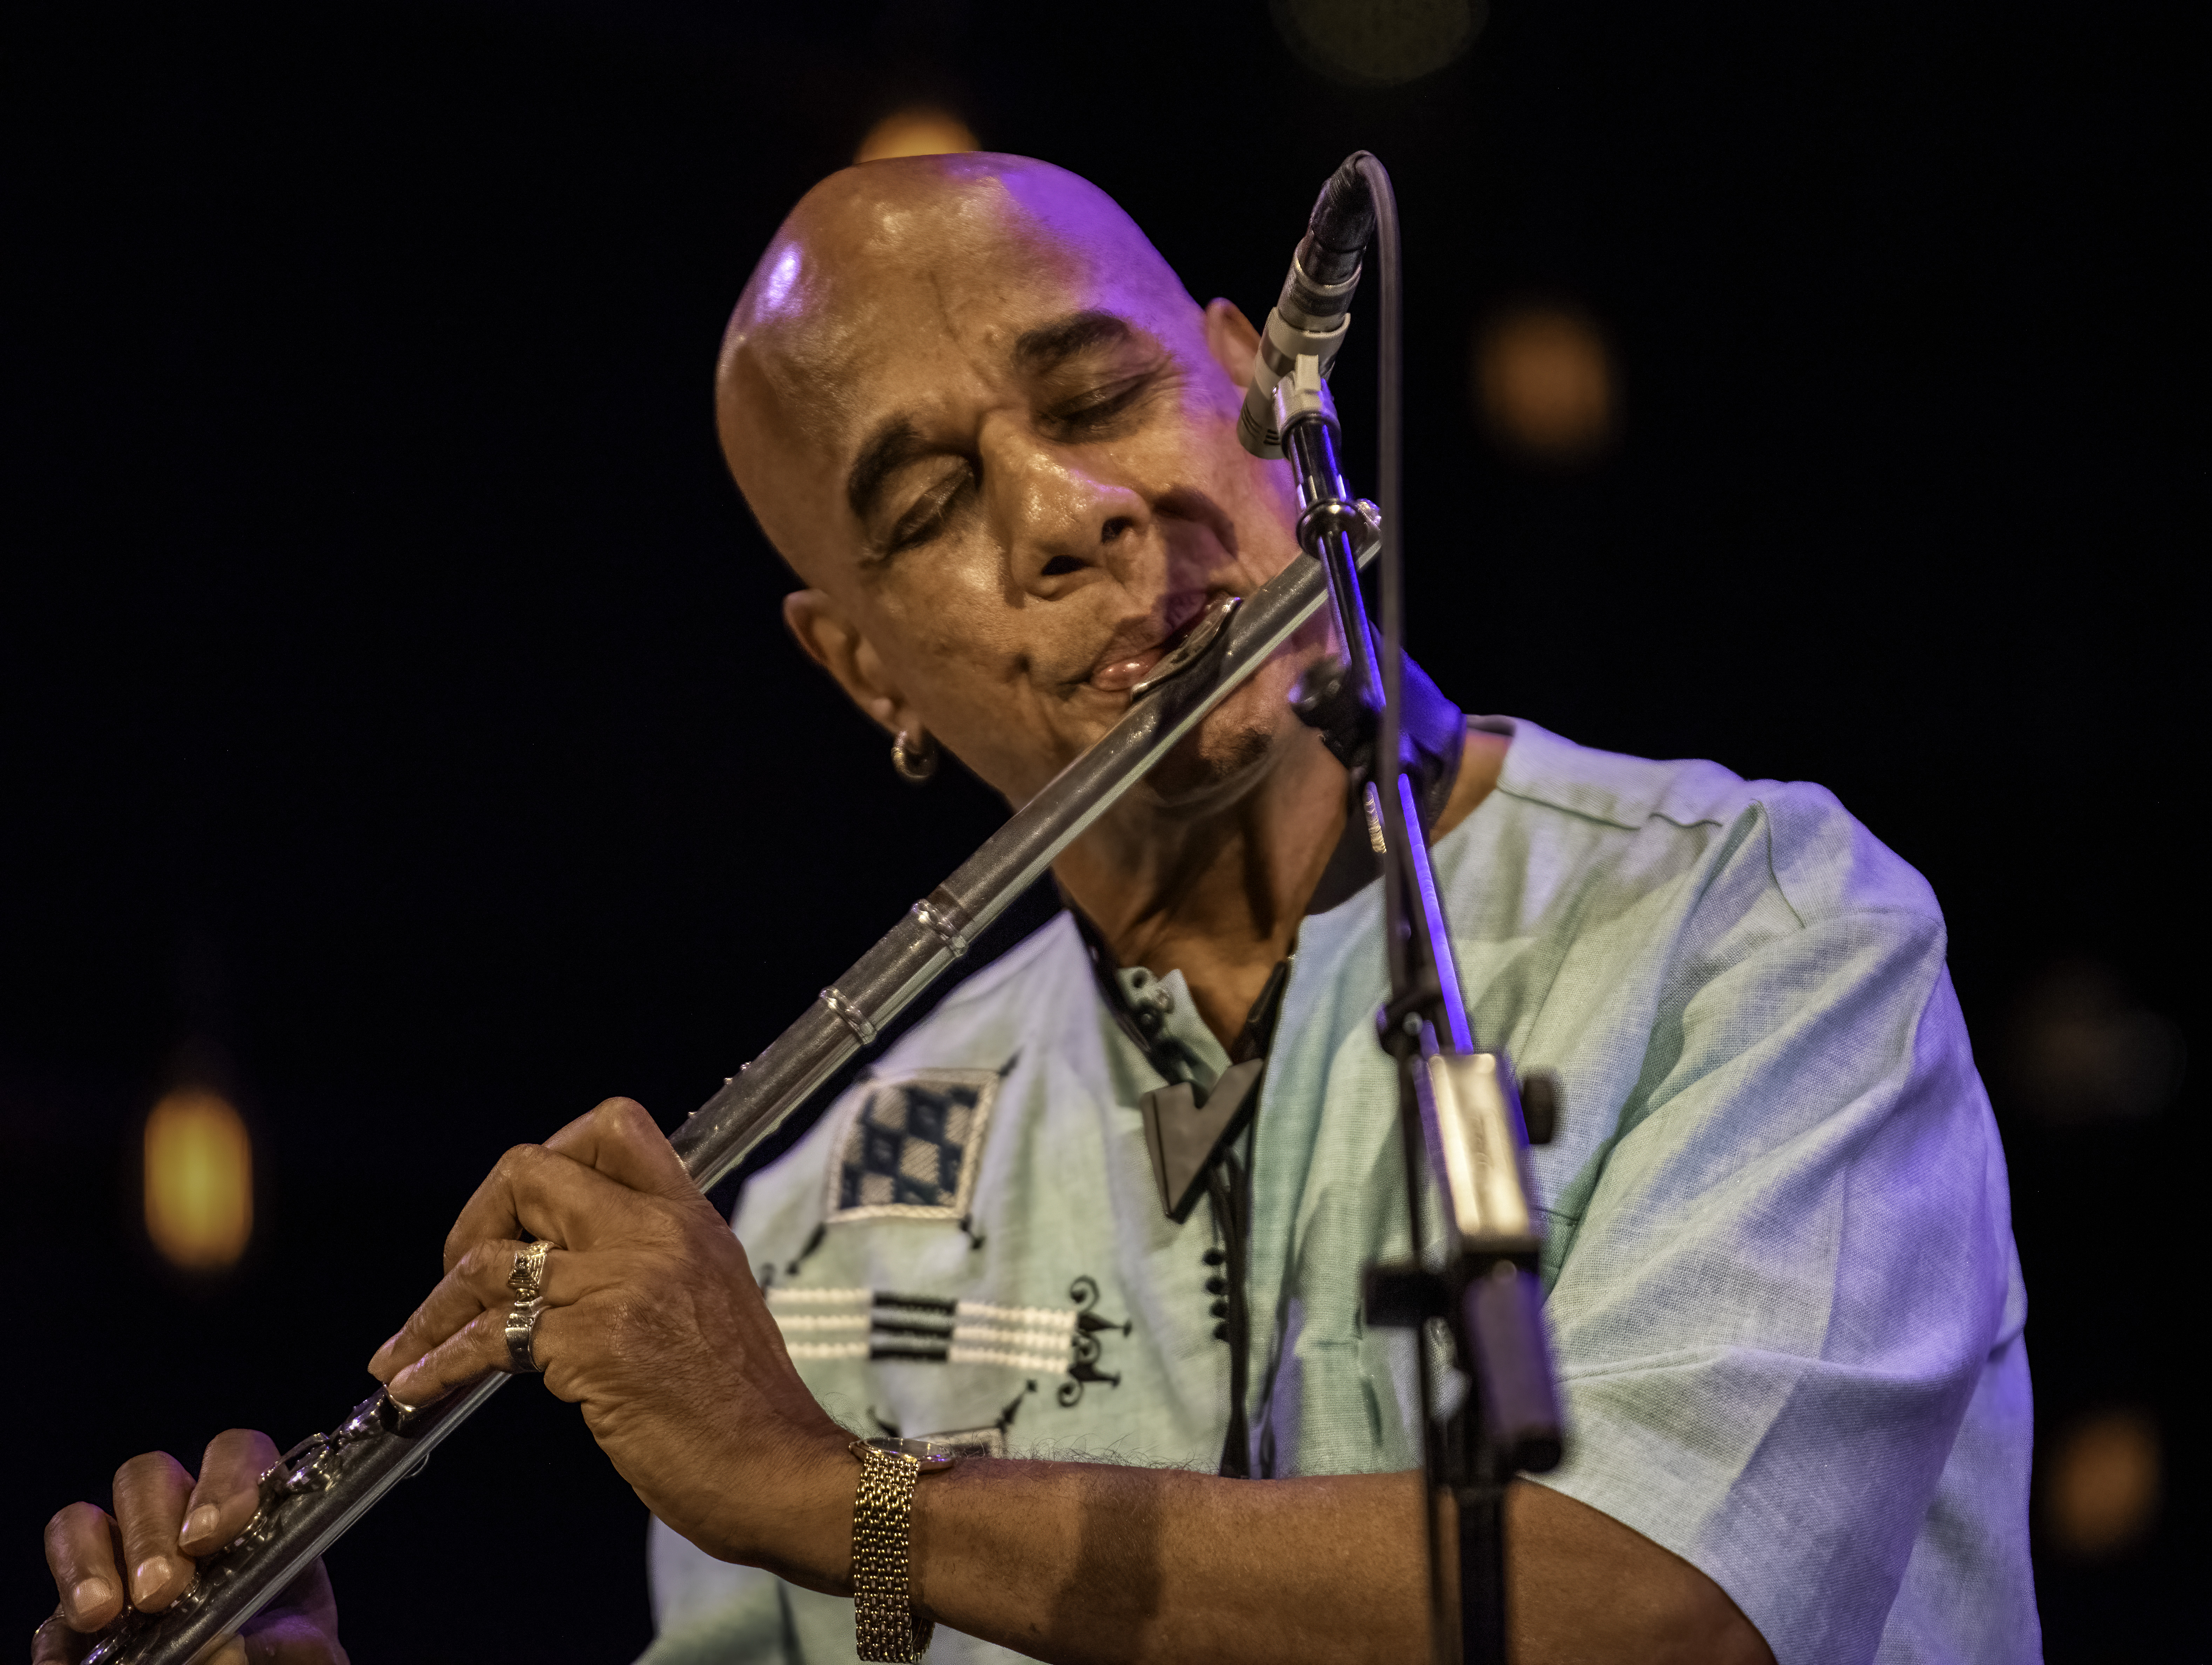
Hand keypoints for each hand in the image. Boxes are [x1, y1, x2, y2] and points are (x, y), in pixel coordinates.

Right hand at [35, 1430, 344, 1663]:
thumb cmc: (288, 1655)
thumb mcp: (307, 1649)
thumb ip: (281, 1645)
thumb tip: (221, 1648)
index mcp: (251, 1515)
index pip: (235, 1454)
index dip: (224, 1481)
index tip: (214, 1533)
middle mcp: (181, 1525)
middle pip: (149, 1478)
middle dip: (151, 1530)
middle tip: (162, 1590)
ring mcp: (122, 1567)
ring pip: (83, 1522)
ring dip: (87, 1561)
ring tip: (103, 1612)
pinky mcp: (80, 1624)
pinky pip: (53, 1617)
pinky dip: (58, 1638)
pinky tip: (72, 1663)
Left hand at [366, 1098, 854, 1587]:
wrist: (779, 1469)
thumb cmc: (745, 1407)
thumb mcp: (710, 1299)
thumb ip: (651, 1263)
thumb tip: (568, 1264)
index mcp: (689, 1218)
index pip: (613, 1127)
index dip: (551, 1156)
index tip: (523, 1215)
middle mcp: (656, 1234)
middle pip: (531, 1172)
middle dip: (474, 1220)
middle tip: (460, 1278)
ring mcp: (623, 1283)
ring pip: (493, 1261)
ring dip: (433, 1310)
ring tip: (406, 1352)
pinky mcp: (595, 1343)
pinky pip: (489, 1338)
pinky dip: (438, 1364)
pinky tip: (416, 1389)